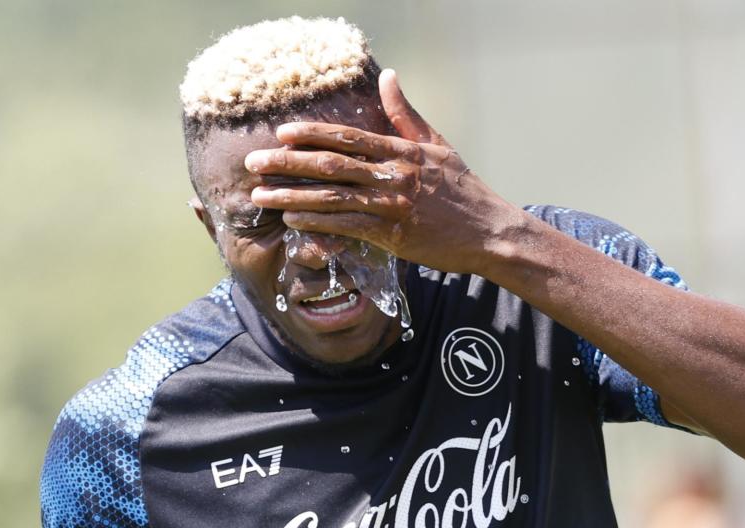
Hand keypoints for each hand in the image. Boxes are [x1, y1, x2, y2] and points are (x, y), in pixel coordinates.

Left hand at [246, 68, 523, 274]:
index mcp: (402, 150)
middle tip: (253, 163)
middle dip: (287, 163)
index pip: (348, 137)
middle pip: (331, 164)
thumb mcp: (437, 143)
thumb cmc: (463, 190)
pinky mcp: (394, 235)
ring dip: (292, 195)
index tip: (281, 133)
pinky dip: (318, 223)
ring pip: (333, 197)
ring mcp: (393, 205)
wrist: (491, 231)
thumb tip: (388, 75)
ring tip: (260, 195)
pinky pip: (348, 227)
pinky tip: (293, 220)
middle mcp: (393, 174)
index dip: (311, 134)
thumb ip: (406, 113)